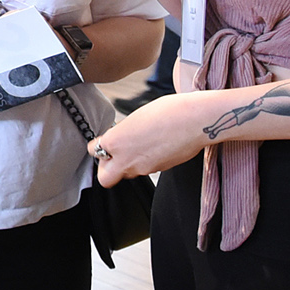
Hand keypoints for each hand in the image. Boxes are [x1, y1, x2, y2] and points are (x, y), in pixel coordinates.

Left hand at [89, 91, 205, 185]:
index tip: (105, 141)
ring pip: (127, 174)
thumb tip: (120, 139)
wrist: (196, 121)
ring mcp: (144, 168)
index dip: (100, 145)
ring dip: (129, 163)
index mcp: (116, 141)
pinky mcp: (159, 170)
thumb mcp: (136, 117)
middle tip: (115, 155)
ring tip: (141, 145)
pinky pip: (146, 170)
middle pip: (105, 178)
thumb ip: (123, 132)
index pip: (93, 150)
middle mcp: (127, 159)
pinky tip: (156, 146)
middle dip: (108, 168)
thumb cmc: (169, 111)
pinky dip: (147, 161)